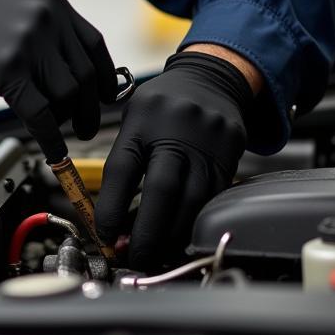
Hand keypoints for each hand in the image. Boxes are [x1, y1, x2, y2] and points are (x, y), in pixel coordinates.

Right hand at [0, 0, 117, 160]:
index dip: (105, 77)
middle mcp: (48, 20)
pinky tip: (53, 149)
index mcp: (53, 2)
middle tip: (85, 125)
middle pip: (86, 75)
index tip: (105, 96)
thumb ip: (45, 24)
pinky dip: (51, 138)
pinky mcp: (8, 70)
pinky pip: (40, 113)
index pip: (94, 46)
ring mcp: (29, 45)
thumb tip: (64, 62)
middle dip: (89, 108)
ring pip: (67, 95)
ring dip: (66, 119)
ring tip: (57, 128)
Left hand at [95, 52, 253, 271]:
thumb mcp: (134, 118)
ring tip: (157, 255)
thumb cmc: (163, 104)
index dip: (111, 208)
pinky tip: (181, 237)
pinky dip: (194, 223)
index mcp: (142, 120)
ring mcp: (206, 144)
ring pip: (192, 202)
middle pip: (161, 190)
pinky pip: (212, 199)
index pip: (122, 169)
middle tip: (134, 258)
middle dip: (146, 233)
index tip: (104, 236)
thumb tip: (113, 220)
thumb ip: (125, 163)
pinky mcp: (229, 157)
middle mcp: (175, 131)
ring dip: (172, 237)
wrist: (211, 77)